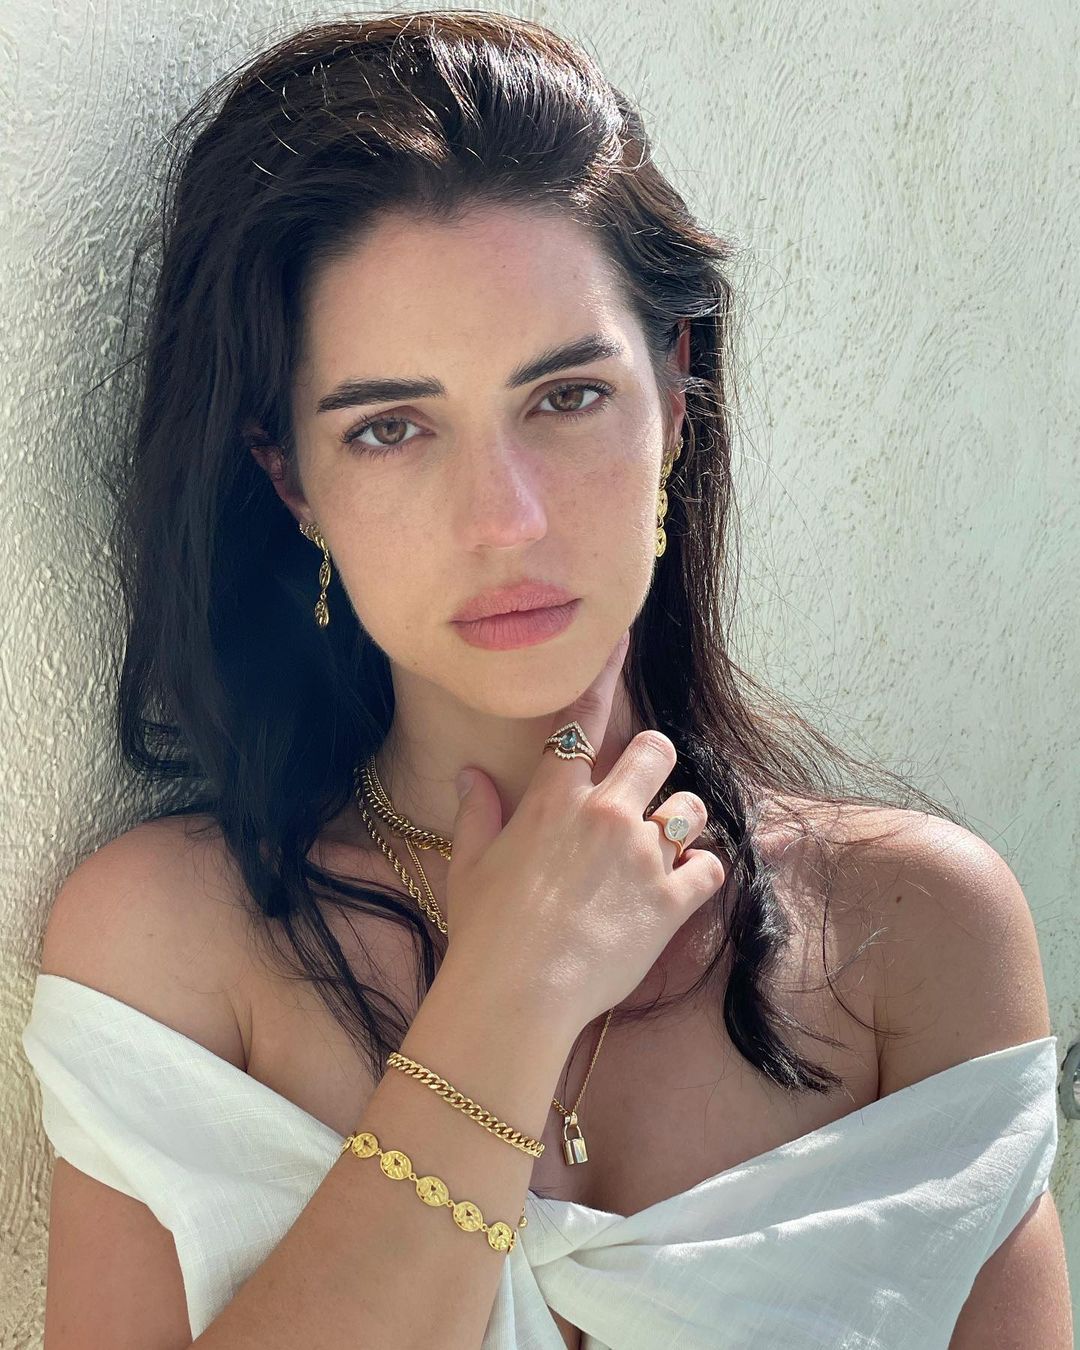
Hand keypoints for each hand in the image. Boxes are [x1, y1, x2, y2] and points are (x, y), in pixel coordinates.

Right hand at [443, 629, 725, 1032]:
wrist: (517, 993)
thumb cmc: (486, 930)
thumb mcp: (469, 865)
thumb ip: (478, 812)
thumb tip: (470, 775)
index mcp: (555, 799)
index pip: (582, 719)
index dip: (605, 673)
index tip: (623, 638)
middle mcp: (606, 814)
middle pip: (655, 751)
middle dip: (653, 762)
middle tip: (642, 790)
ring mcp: (643, 857)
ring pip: (691, 807)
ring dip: (680, 820)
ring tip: (664, 845)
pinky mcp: (670, 902)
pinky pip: (710, 868)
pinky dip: (701, 873)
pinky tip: (684, 886)